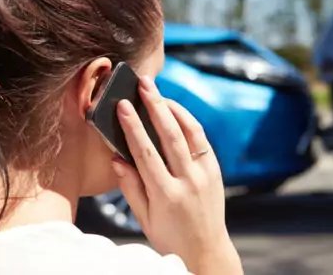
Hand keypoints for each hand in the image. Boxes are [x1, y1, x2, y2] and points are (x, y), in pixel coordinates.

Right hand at [110, 76, 242, 274]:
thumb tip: (117, 158)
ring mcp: (206, 174)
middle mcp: (189, 181)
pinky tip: (176, 111)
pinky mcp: (216, 171)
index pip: (146, 153)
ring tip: (159, 92)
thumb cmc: (170, 236)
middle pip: (171, 135)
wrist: (206, 249)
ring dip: (174, 108)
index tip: (122, 106)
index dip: (133, 127)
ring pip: (191, 132)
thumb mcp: (144, 219)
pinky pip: (202, 140)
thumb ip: (131, 188)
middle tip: (144, 84)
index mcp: (166, 195)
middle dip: (155, 105)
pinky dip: (189, 122)